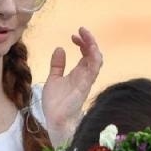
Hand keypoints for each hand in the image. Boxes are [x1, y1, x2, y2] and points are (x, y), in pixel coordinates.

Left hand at [40, 27, 102, 145]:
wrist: (55, 119)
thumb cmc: (55, 103)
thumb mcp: (53, 79)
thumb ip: (57, 65)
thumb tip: (60, 49)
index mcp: (78, 74)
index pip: (85, 54)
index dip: (82, 43)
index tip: (73, 36)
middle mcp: (85, 75)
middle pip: (93, 54)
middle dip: (89, 40)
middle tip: (81, 31)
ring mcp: (87, 79)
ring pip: (97, 59)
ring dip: (93, 45)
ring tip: (85, 34)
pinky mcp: (86, 84)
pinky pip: (95, 68)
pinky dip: (94, 56)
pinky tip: (90, 47)